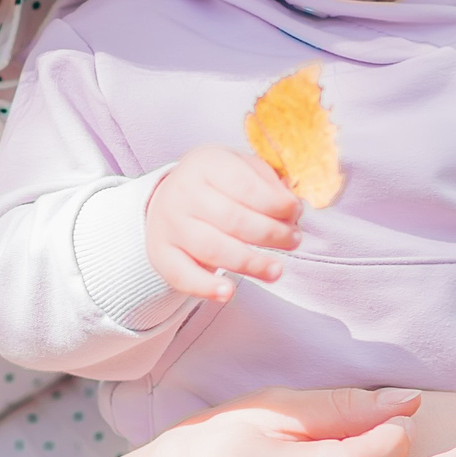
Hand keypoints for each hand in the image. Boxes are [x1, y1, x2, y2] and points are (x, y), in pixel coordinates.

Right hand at [145, 144, 300, 301]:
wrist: (168, 199)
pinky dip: (206, 287)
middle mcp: (183, 192)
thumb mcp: (240, 168)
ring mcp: (169, 224)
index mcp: (206, 164)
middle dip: (271, 234)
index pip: (245, 186)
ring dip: (251, 263)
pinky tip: (228, 292)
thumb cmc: (216, 185)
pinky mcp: (160, 254)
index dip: (276, 203)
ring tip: (276, 270)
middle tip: (293, 240)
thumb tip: (292, 206)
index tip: (295, 212)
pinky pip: (183, 276)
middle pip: (233, 220)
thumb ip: (267, 183)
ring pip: (213, 249)